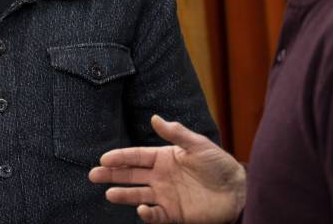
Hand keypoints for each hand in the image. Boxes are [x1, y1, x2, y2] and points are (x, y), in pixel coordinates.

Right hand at [89, 115, 245, 223]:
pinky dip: (147, 214)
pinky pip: (156, 215)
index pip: (136, 157)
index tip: (104, 158)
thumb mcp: (198, 144)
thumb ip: (176, 133)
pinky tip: (141, 210)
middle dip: (111, 174)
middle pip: (131, 175)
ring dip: (123, 194)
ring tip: (108, 194)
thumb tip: (154, 117)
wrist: (239, 190)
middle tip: (93, 175)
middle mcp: (160, 176)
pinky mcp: (174, 213)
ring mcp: (166, 195)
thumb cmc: (219, 164)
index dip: (120, 157)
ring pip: (138, 195)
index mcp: (164, 158)